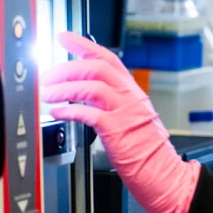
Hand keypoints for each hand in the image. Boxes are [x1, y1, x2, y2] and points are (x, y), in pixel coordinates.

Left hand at [40, 32, 199, 212]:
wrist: (165, 175)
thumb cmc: (147, 153)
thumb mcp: (131, 120)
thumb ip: (111, 104)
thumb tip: (82, 95)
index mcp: (132, 93)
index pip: (107, 59)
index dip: (84, 45)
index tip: (64, 37)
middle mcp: (130, 97)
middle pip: (96, 67)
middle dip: (67, 67)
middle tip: (47, 74)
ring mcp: (125, 112)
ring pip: (92, 85)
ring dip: (64, 87)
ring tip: (47, 93)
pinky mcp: (118, 130)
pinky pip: (88, 113)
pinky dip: (69, 110)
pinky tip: (57, 113)